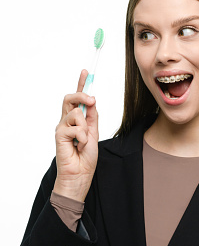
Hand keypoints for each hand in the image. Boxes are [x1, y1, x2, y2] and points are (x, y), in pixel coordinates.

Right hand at [53, 69, 98, 201]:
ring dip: (85, 128)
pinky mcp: (58, 134)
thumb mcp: (94, 133)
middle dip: (81, 95)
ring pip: (75, 113)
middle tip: (91, 100)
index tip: (86, 71)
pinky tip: (79, 146)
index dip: (81, 84)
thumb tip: (92, 100)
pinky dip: (82, 137)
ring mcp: (62, 127)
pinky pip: (74, 127)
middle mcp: (67, 121)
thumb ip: (92, 117)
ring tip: (84, 142)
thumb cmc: (86, 157)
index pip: (77, 99)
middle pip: (70, 99)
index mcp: (77, 120)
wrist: (80, 174)